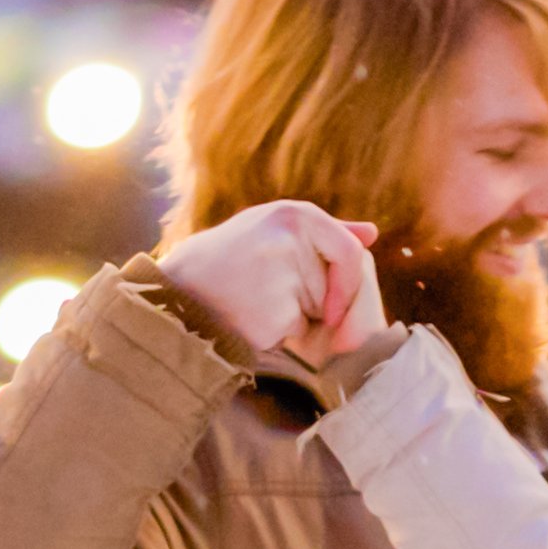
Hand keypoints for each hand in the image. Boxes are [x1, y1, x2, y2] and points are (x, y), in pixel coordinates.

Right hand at [156, 199, 383, 360]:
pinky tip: (245, 318)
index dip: (345, 281)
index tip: (328, 298)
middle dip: (311, 302)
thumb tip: (372, 233)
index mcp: (293, 213)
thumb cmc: (226, 264)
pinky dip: (277, 335)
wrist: (176, 295)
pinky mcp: (275, 309)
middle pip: (334, 288)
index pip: (350, 252)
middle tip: (262, 290)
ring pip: (316, 312)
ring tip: (251, 301)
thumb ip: (324, 234)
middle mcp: (290, 237)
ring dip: (292, 318)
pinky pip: (295, 331)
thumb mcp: (272, 233)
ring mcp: (282, 273)